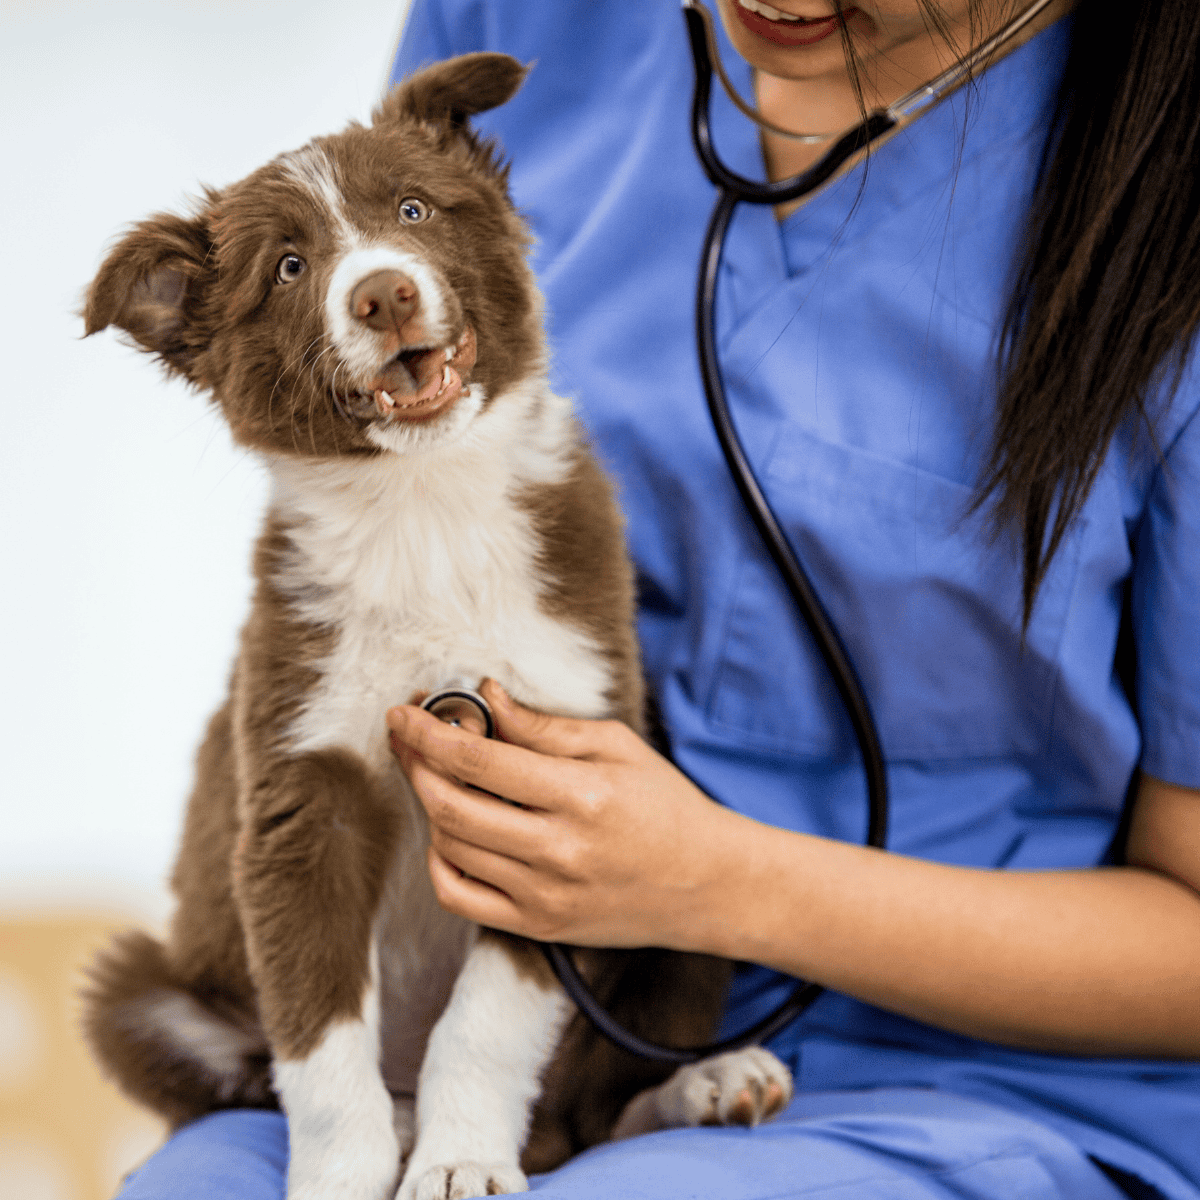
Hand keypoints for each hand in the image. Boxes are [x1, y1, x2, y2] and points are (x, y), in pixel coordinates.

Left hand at [385, 680, 737, 948]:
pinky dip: (439, 861)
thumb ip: (545, 727)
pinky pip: (459, 898)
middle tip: (407, 738)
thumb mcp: (617, 746)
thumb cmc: (665, 805)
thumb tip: (487, 698)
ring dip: (429, 806)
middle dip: (415, 765)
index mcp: (582, 795)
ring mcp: (545, 896)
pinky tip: (450, 832)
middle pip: (451, 806)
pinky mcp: (538, 927)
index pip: (479, 760)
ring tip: (439, 777)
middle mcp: (559, 850)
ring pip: (450, 848)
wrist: (708, 884)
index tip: (403, 711)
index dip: (428, 733)